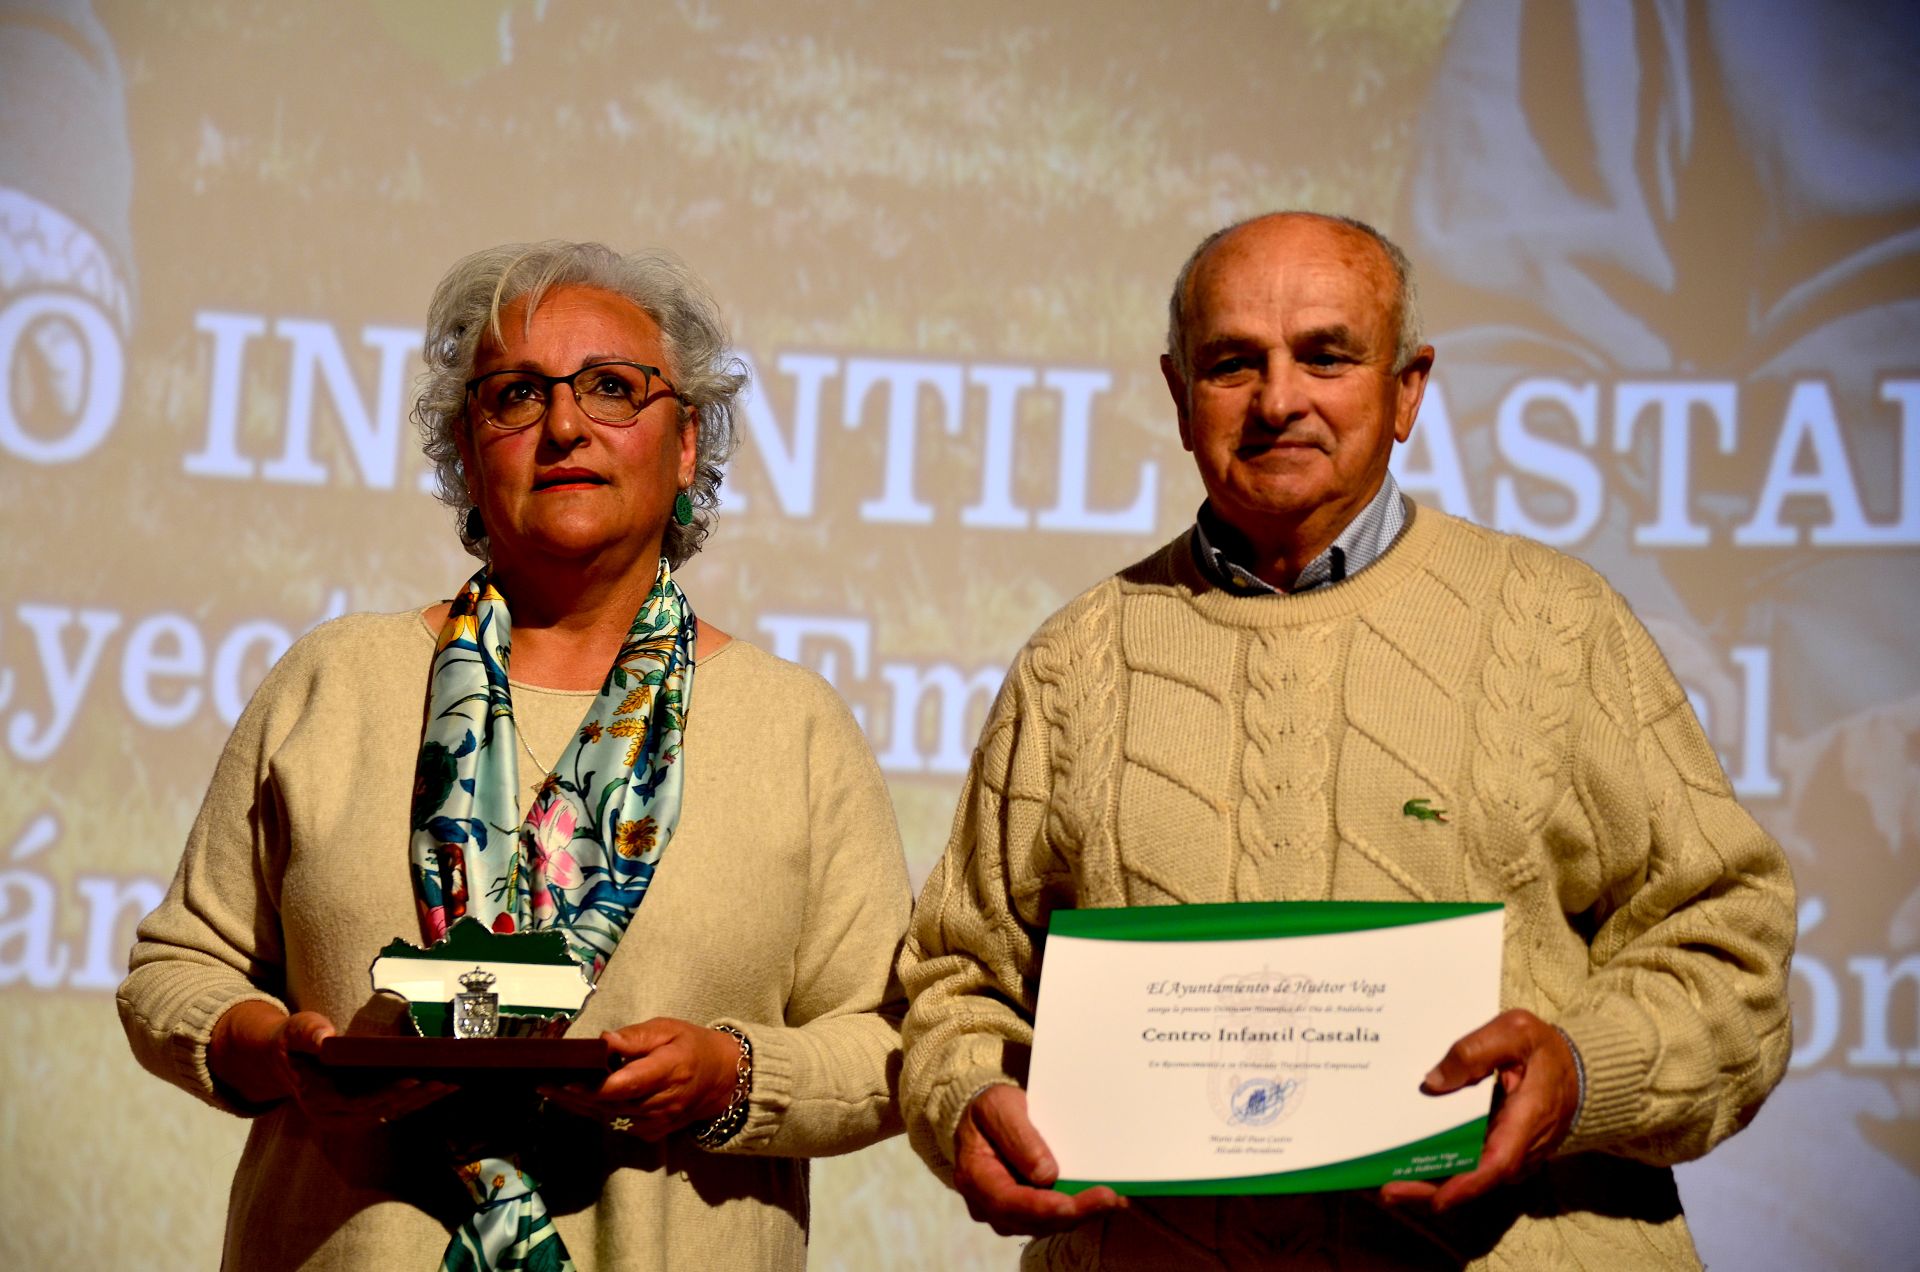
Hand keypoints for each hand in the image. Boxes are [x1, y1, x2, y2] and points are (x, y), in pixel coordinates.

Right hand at [208, 1001, 452, 1124]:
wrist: (284, 1060)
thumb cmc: (292, 1042)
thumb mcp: (294, 1031)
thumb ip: (307, 1034)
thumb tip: (324, 1038)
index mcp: (318, 1101)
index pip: (359, 1101)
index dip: (388, 1092)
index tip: (415, 1077)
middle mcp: (335, 1117)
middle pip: (382, 1111)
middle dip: (415, 1097)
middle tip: (447, 1080)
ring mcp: (349, 1119)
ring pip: (392, 1114)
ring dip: (422, 1101)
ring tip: (453, 1083)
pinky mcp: (362, 1114)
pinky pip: (393, 1110)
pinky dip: (416, 1100)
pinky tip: (440, 1087)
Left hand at [541, 1018, 740, 1140]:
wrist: (722, 1079)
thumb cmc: (691, 1046)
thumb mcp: (669, 1029)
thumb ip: (637, 1037)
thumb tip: (605, 1041)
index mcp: (670, 1069)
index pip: (626, 1084)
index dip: (594, 1086)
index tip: (566, 1079)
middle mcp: (663, 1101)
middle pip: (611, 1104)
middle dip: (575, 1096)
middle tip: (544, 1083)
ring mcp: (658, 1121)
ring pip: (610, 1117)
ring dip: (579, 1106)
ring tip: (551, 1091)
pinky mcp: (652, 1133)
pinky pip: (617, 1124)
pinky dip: (596, 1113)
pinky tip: (575, 1102)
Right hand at [951, 1085, 1126, 1235]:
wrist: (984, 1114)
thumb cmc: (989, 1108)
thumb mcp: (999, 1108)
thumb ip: (1018, 1137)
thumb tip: (1046, 1174)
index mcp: (975, 1176)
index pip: (1007, 1202)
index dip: (1041, 1207)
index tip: (1072, 1204)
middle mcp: (988, 1203)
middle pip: (1032, 1220)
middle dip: (1073, 1213)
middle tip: (1108, 1199)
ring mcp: (1007, 1211)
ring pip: (1046, 1224)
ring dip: (1081, 1214)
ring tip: (1113, 1199)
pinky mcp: (1026, 1210)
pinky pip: (1053, 1218)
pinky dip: (1078, 1210)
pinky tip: (1102, 1199)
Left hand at [1379, 1008, 1580, 1213]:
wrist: (1576, 1068)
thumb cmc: (1542, 1049)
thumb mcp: (1515, 1032)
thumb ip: (1476, 1051)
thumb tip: (1434, 1081)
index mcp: (1526, 1120)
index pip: (1497, 1164)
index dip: (1467, 1185)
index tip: (1437, 1200)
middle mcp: (1518, 1148)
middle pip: (1474, 1179)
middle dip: (1430, 1190)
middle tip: (1386, 1192)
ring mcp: (1509, 1153)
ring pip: (1468, 1176)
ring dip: (1429, 1183)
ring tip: (1383, 1181)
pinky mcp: (1498, 1150)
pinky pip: (1469, 1164)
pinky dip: (1439, 1167)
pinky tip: (1404, 1161)